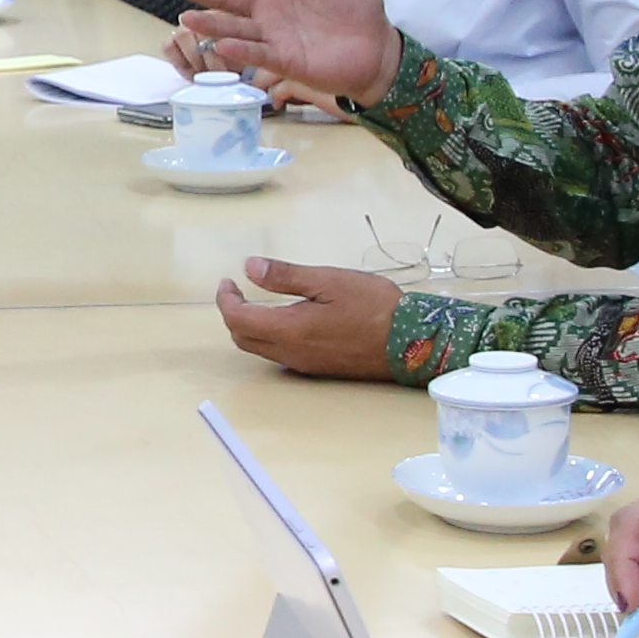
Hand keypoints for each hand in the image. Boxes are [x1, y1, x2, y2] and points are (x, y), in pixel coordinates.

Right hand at [170, 0, 399, 107]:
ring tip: (187, 15)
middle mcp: (265, 9)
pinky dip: (240, 49)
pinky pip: (258, 52)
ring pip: (234, 27)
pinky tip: (223, 43)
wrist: (377, 46)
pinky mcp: (283, 60)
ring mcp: (271, 35)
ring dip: (211, 22)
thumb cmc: (355, 4)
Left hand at [215, 259, 403, 377]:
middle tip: (237, 290)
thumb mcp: (328, 280)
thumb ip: (285, 276)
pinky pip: (280, 356)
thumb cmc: (373, 307)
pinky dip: (269, 337)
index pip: (238, 320)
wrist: (412, 343)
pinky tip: (285, 319)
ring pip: (260, 350)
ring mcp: (305, 365)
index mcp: (289, 330)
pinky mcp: (318, 369)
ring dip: (250, 327)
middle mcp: (292, 354)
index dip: (226, 300)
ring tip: (257, 302)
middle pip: (243, 338)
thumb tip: (249, 268)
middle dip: (233, 314)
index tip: (228, 282)